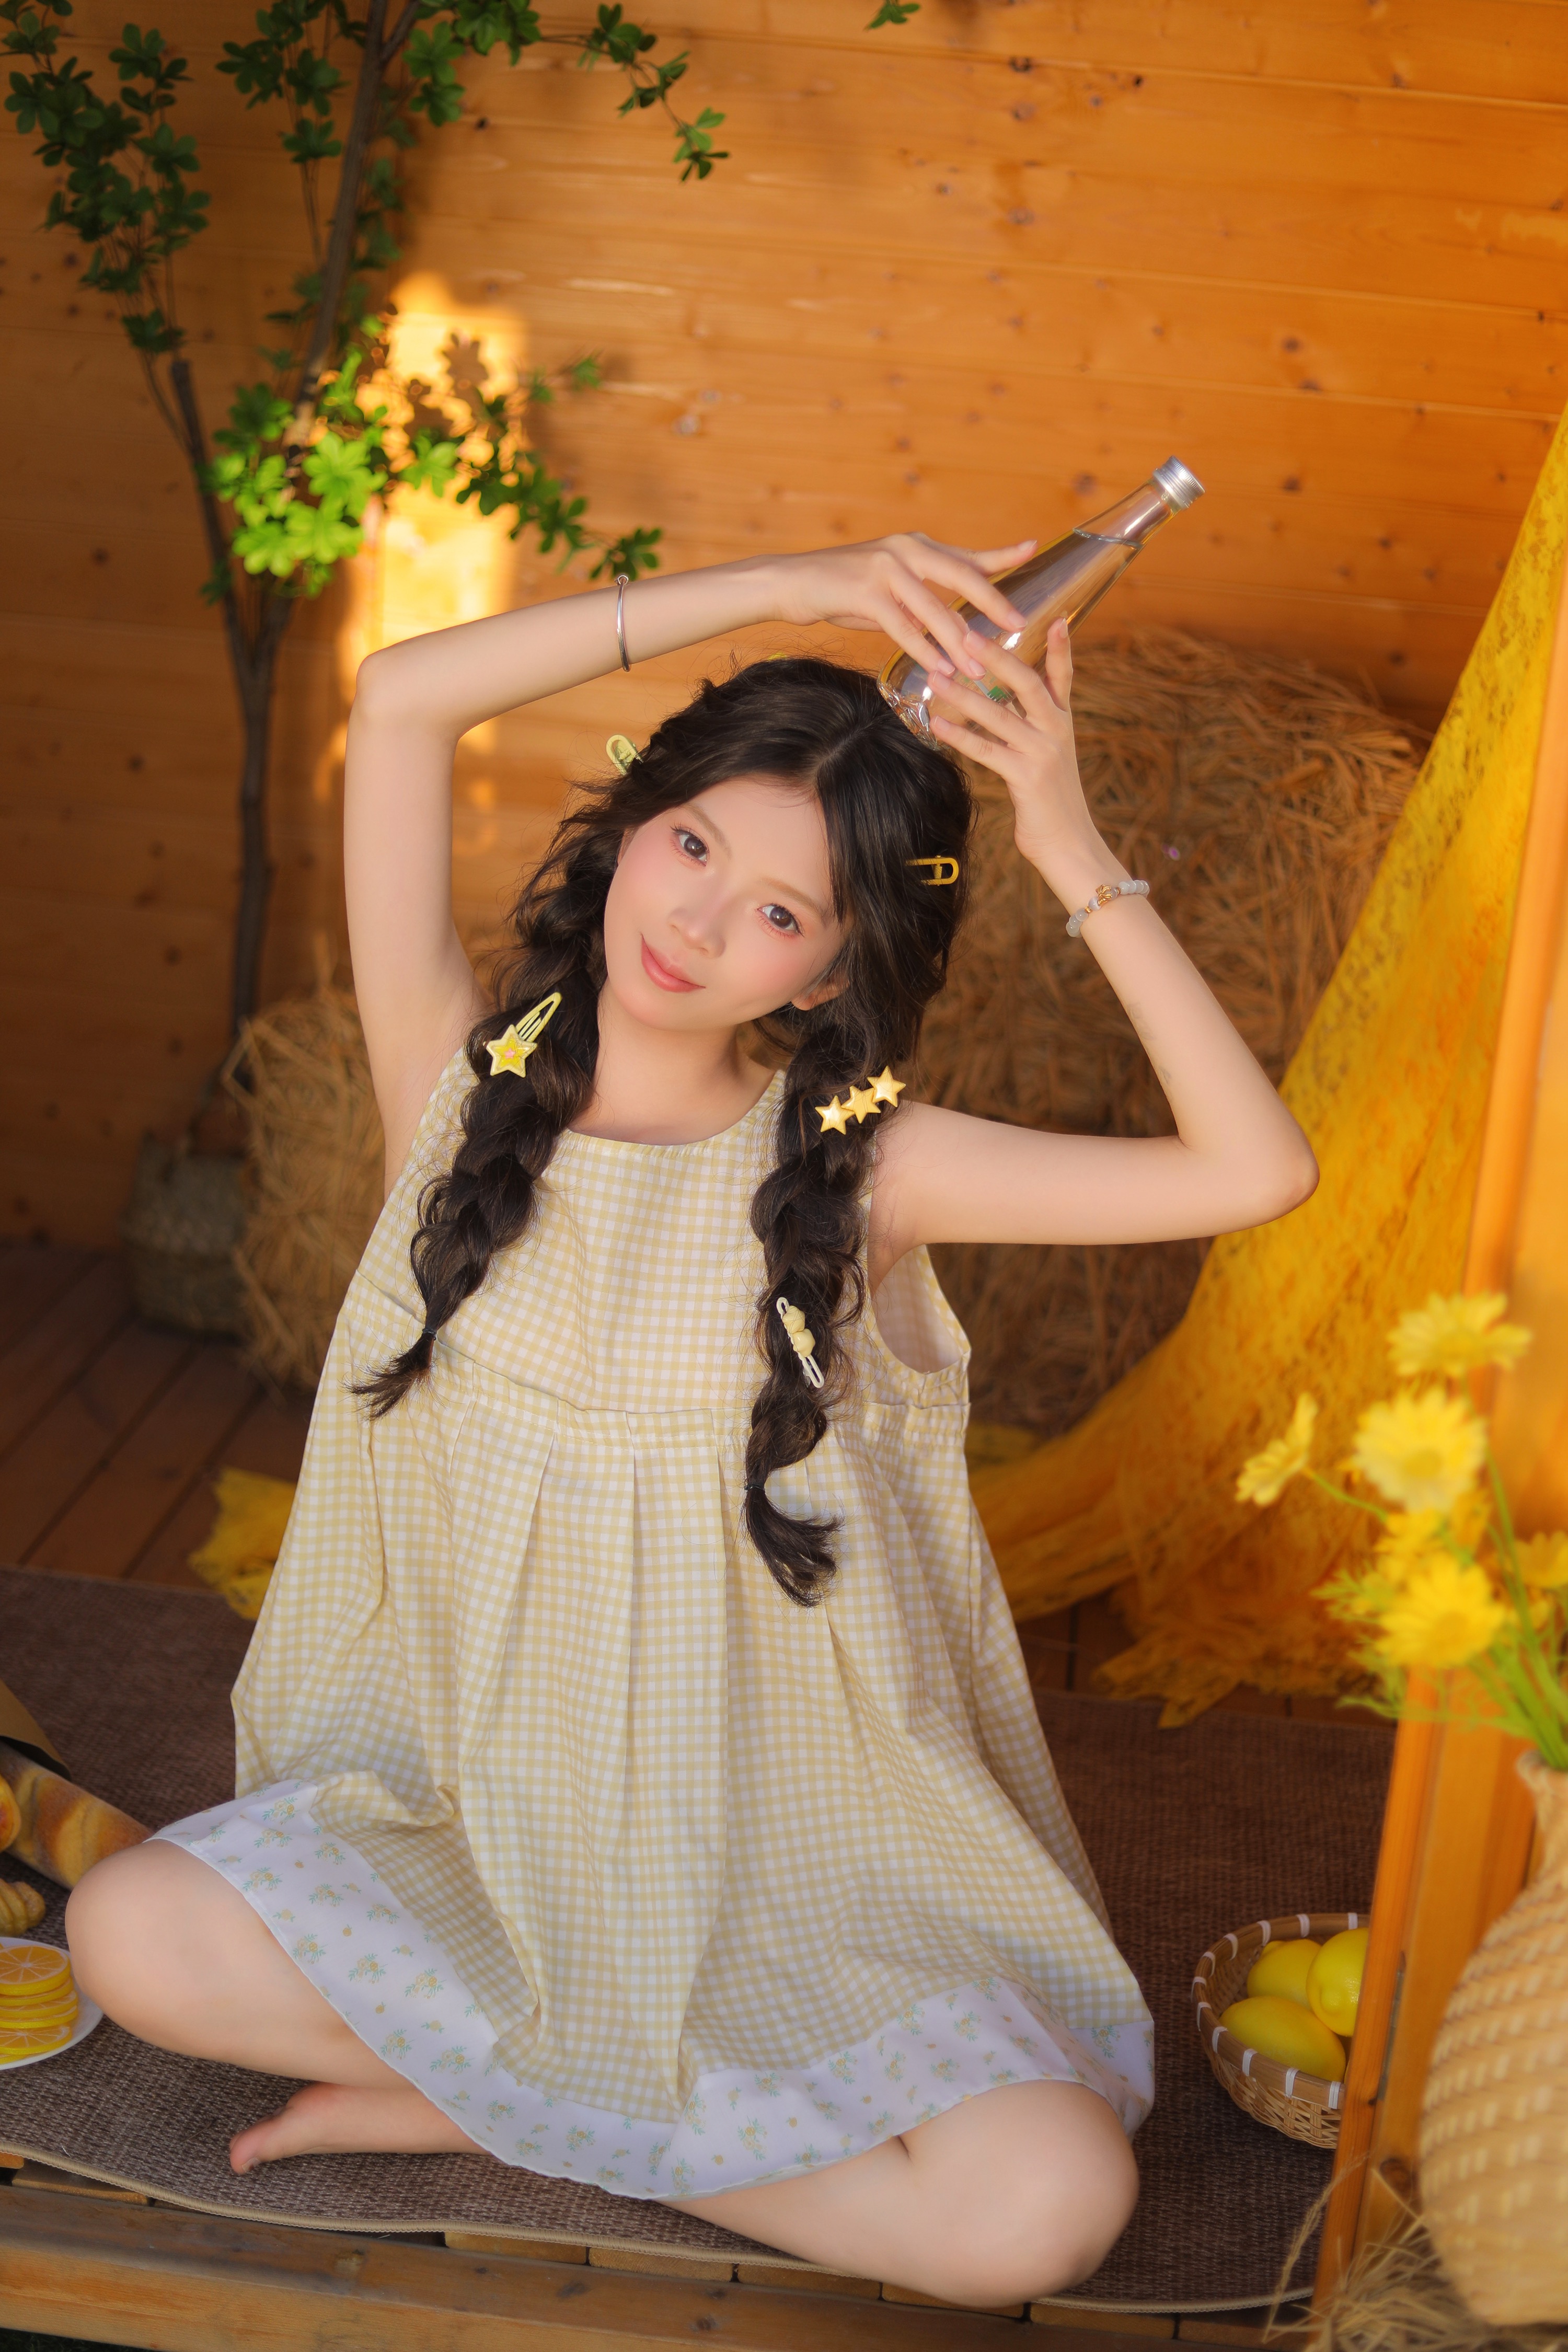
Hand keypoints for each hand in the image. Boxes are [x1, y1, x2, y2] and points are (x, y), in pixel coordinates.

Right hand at [768, 534, 1034, 680]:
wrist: (792, 582)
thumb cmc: (841, 589)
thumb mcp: (888, 587)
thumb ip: (919, 598)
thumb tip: (947, 624)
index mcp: (917, 547)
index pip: (967, 555)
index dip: (1002, 554)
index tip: (1034, 549)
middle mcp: (906, 550)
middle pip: (962, 576)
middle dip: (993, 603)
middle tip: (1020, 624)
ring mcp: (886, 569)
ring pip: (934, 609)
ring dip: (958, 643)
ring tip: (979, 669)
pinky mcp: (865, 593)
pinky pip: (903, 627)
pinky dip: (923, 651)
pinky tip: (940, 671)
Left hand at [926, 623, 1118, 900]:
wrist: (1069, 846)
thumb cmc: (1051, 804)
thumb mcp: (1047, 760)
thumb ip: (1029, 731)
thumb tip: (999, 708)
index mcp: (1062, 724)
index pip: (1062, 677)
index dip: (1060, 648)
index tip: (1056, 617)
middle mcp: (1055, 732)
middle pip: (1027, 683)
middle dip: (997, 657)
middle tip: (967, 634)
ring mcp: (1042, 753)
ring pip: (999, 714)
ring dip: (965, 694)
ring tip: (938, 676)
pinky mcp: (1026, 777)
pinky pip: (986, 750)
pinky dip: (960, 736)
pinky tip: (937, 724)